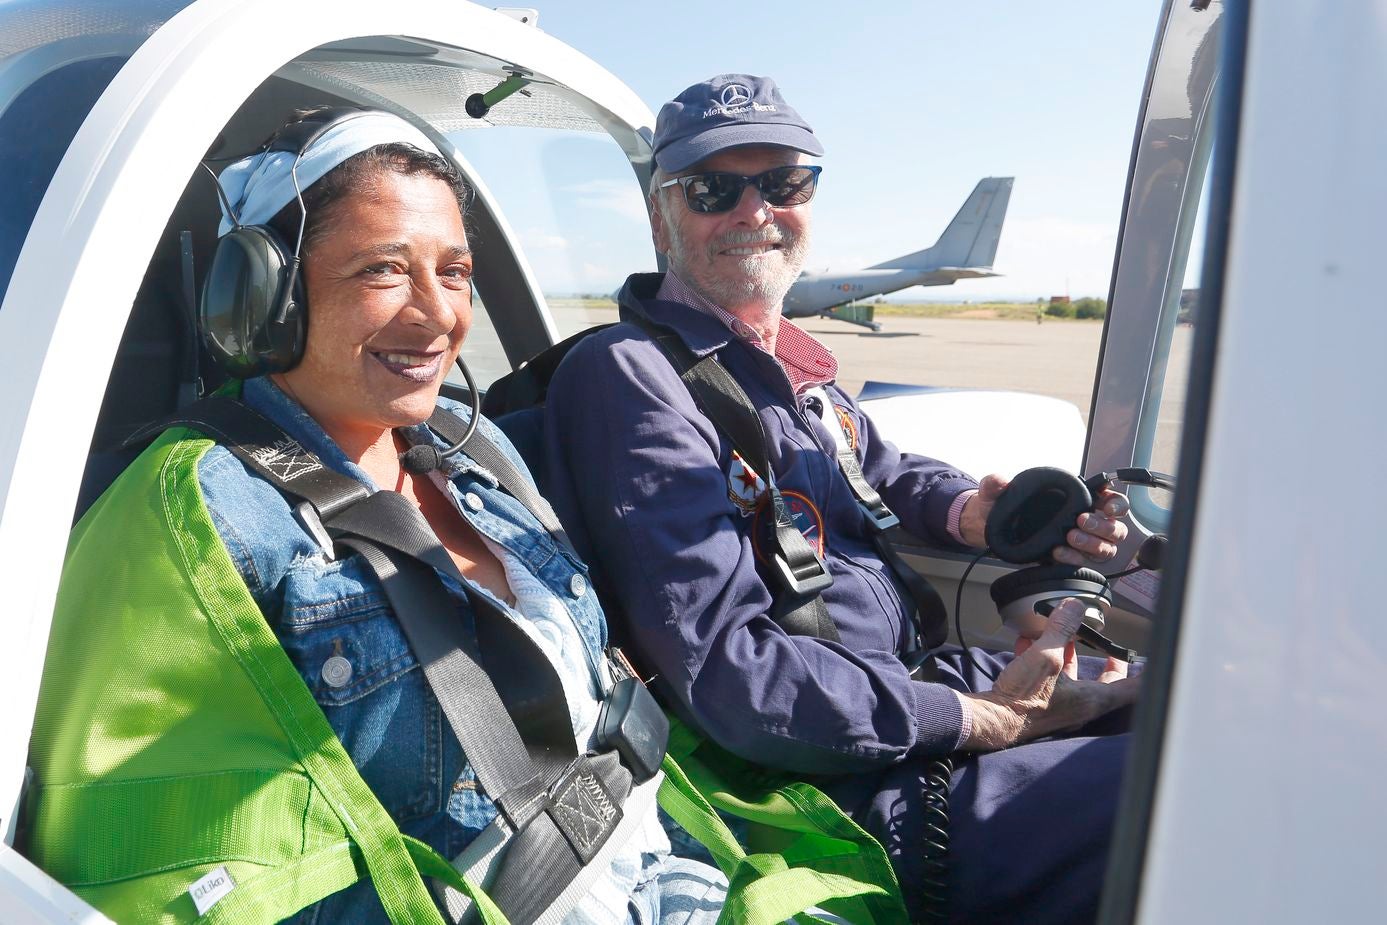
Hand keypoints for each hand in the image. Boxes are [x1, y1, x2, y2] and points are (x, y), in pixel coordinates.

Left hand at [957, 474, 1130, 564]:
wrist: (986, 526)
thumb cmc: (1000, 504)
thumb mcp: (995, 490)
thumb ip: (995, 483)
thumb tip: (1000, 482)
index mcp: (1077, 498)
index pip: (1111, 500)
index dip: (1116, 503)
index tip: (1107, 506)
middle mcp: (1082, 520)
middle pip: (1115, 529)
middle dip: (1104, 526)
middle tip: (1081, 521)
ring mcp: (1076, 541)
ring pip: (1104, 549)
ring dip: (1092, 544)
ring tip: (1069, 537)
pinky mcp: (1064, 558)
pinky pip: (1080, 563)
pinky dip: (1072, 558)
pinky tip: (1057, 552)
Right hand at [961, 598, 1138, 751]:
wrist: (992, 720)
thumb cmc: (1022, 697)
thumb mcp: (1045, 655)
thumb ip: (1062, 629)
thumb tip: (1074, 606)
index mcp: (1091, 698)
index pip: (1131, 689)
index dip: (1145, 677)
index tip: (1154, 666)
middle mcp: (1079, 705)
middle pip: (1104, 685)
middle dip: (1108, 665)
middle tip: (1113, 652)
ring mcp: (1060, 706)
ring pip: (1075, 680)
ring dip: (1071, 657)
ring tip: (1065, 637)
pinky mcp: (1040, 704)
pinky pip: (1050, 680)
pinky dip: (1045, 662)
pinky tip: (1030, 644)